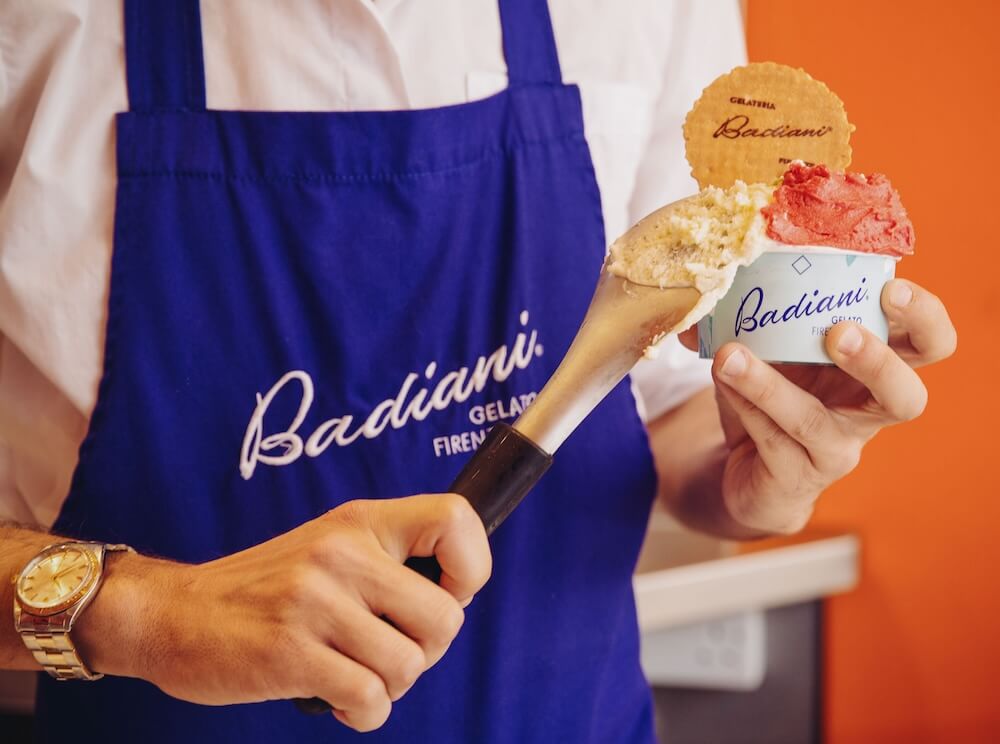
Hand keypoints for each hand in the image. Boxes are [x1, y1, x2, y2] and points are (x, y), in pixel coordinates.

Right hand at [74, 494, 490, 731]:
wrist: (174, 614)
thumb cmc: (265, 588)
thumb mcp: (329, 546)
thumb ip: (388, 561)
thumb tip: (455, 597)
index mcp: (359, 522)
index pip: (456, 520)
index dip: (471, 567)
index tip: (447, 594)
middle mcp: (342, 553)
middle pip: (445, 616)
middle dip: (429, 650)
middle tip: (393, 652)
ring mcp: (315, 602)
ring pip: (409, 664)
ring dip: (394, 686)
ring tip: (360, 676)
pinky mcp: (290, 653)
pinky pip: (370, 698)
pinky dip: (367, 713)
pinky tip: (344, 703)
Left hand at [679, 279, 955, 533]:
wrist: (750, 474)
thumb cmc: (775, 401)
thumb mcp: (774, 351)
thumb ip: (753, 317)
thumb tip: (706, 290)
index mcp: (877, 370)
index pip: (928, 344)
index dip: (924, 318)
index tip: (892, 287)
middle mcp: (866, 413)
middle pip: (907, 398)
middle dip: (879, 362)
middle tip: (840, 332)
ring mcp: (832, 450)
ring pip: (814, 422)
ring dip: (769, 385)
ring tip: (731, 355)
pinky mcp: (794, 477)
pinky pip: (769, 438)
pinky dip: (742, 403)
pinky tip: (721, 377)